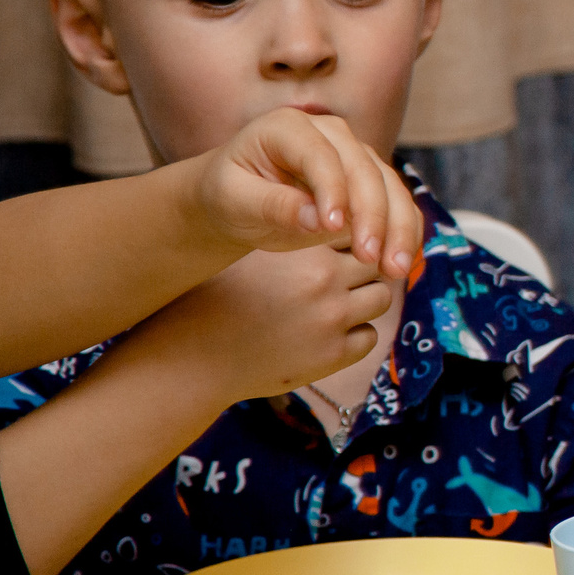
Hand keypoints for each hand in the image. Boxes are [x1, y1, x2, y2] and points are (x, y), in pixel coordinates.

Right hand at [133, 240, 394, 406]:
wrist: (192, 357)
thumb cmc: (217, 300)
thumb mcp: (249, 252)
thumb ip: (288, 233)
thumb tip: (326, 217)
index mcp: (300, 245)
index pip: (355, 225)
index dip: (351, 234)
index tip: (341, 244)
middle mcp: (322, 276)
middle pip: (375, 259)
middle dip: (366, 265)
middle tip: (346, 275)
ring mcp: (331, 317)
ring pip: (381, 297)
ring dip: (366, 299)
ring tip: (339, 304)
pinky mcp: (333, 354)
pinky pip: (369, 337)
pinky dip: (357, 334)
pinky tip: (330, 333)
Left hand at [193, 108, 422, 278]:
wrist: (239, 197)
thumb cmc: (229, 194)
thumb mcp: (234, 200)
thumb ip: (274, 205)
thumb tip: (319, 221)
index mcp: (288, 127)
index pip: (320, 155)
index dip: (332, 189)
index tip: (334, 229)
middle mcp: (330, 133)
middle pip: (365, 169)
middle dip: (373, 216)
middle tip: (371, 258)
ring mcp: (355, 155)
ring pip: (391, 187)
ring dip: (399, 228)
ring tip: (396, 268)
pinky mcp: (370, 181)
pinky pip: (397, 204)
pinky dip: (405, 232)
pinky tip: (403, 262)